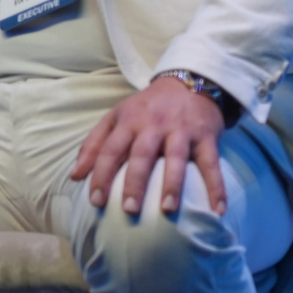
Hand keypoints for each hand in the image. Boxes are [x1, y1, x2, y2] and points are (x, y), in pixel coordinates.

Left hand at [71, 76, 226, 215]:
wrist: (189, 82)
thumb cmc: (147, 108)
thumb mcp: (116, 118)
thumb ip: (94, 145)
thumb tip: (75, 176)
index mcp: (128, 121)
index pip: (110, 150)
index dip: (100, 175)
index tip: (95, 201)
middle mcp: (153, 125)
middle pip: (142, 155)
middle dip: (135, 183)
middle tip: (129, 210)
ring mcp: (181, 130)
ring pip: (176, 158)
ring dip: (172, 184)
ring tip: (166, 210)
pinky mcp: (206, 136)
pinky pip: (212, 164)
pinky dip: (216, 187)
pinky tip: (217, 210)